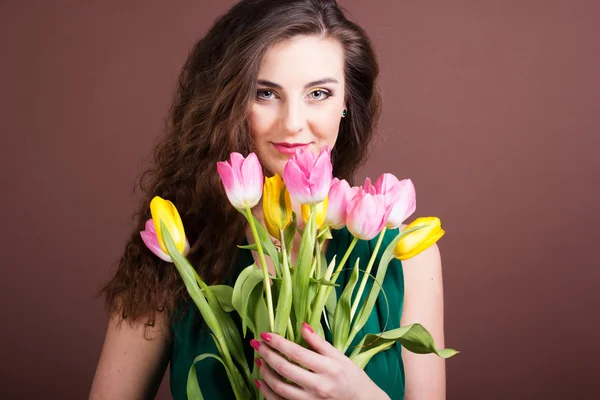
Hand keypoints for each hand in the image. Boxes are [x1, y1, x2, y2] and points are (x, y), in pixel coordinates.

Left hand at [250, 322, 389, 399]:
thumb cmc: (352, 377)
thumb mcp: (340, 357)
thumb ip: (320, 343)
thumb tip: (302, 325)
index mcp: (328, 368)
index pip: (297, 353)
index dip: (279, 343)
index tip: (265, 334)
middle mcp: (318, 386)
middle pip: (285, 370)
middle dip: (267, 355)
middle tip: (256, 344)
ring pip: (280, 389)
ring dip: (265, 374)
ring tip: (258, 361)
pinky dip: (268, 393)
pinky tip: (261, 382)